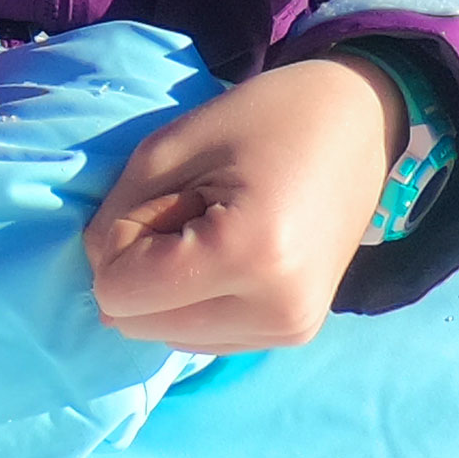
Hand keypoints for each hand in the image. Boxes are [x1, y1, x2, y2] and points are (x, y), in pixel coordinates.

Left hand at [82, 55, 405, 352]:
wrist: (358, 126)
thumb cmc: (261, 119)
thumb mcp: (167, 150)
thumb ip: (115, 220)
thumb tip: (100, 287)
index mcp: (247, 255)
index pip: (121, 292)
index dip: (118, 240)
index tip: (166, 196)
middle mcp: (275, 312)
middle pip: (140, 323)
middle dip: (142, 268)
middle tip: (190, 210)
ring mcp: (290, 331)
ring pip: (167, 336)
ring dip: (167, 287)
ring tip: (214, 229)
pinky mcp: (293, 336)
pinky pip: (202, 338)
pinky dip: (194, 300)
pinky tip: (228, 254)